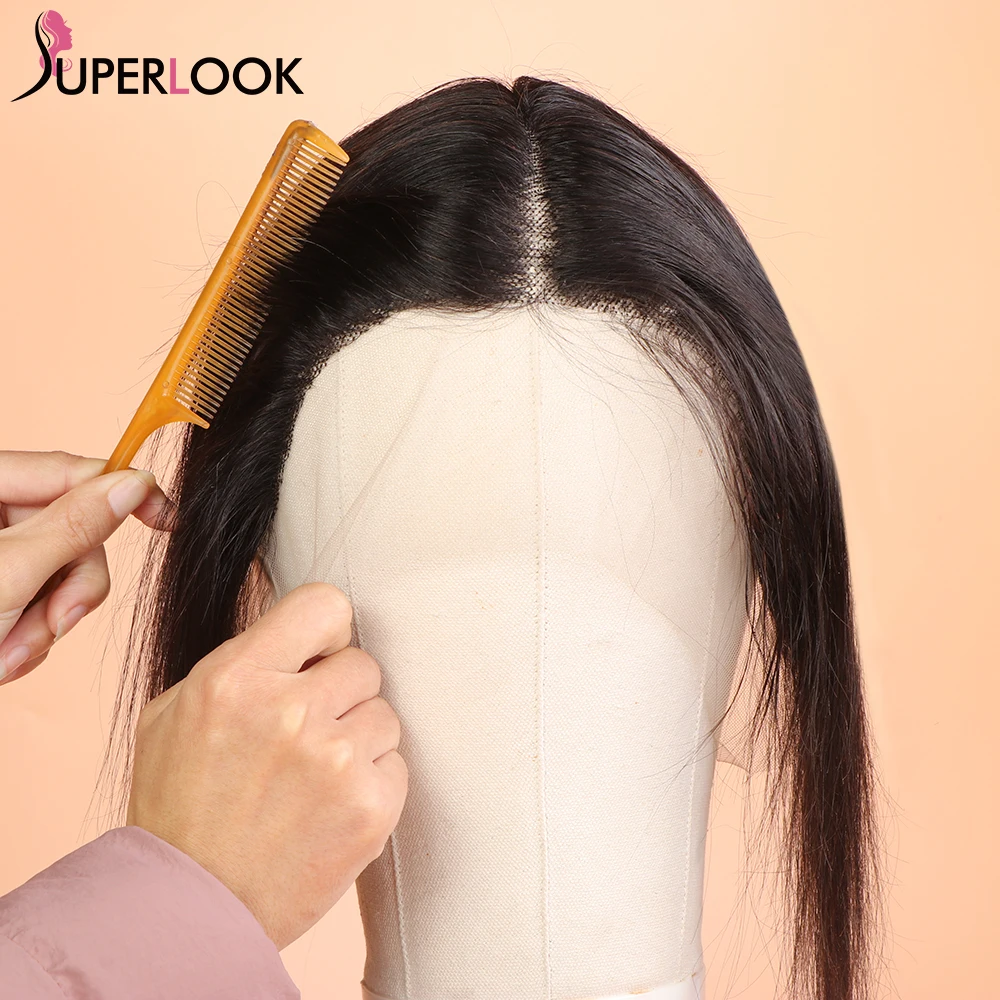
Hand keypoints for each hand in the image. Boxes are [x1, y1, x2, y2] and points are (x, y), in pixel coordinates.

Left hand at [0, 450, 170, 684]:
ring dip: (45, 623)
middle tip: (55, 627)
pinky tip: (1, 658)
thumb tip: (131, 487)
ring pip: (59, 572)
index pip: (70, 471)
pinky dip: (28, 635)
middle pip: (72, 530)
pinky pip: (37, 600)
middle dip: (68, 590)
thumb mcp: (6, 576)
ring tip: (8, 656)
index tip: (166, 517)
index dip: (124, 492)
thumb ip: (75, 527)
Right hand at [126, 582, 408, 950]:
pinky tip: (331, 807)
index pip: (325, 604)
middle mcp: (289, 712)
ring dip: (358, 739)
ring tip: (314, 778)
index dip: (327, 631)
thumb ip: (241, 661)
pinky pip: (396, 763)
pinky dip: (372, 782)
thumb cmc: (179, 806)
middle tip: (308, 733)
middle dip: (340, 694)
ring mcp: (335, 761)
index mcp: (237, 678)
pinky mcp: (370, 807)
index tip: (319, 656)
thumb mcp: (176, 712)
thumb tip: (300, 633)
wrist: (192, 907)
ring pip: (384, 714)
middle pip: (363, 663)